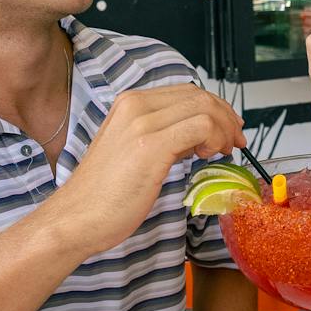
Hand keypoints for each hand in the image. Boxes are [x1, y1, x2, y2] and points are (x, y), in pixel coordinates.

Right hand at [47, 83, 244, 257]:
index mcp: (129, 104)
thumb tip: (197, 135)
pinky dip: (216, 138)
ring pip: (204, 107)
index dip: (215, 108)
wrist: (75, 218)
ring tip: (221, 152)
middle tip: (235, 142)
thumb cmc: (103, 195)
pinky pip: (202, 127)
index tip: (228, 129)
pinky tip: (209, 156)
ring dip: (224, 129)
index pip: (187, 91)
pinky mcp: (151, 145)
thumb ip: (162, 136)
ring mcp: (142, 123)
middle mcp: (135, 106)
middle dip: (226, 117)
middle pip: (199, 95)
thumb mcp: (133, 152)